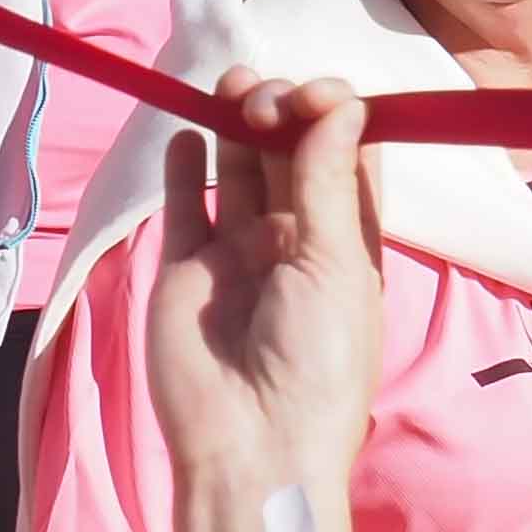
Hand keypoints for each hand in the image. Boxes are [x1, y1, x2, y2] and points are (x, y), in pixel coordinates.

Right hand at [144, 73, 380, 531]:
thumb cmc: (316, 360)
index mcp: (347, 244)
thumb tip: (341, 103)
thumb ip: (326, 181)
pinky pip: (186, 206)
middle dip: (283, 112)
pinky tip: (187, 132)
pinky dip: (185, 167)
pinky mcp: (184, 269)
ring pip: (239, 171)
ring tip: (231, 88)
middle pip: (291, 155)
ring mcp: (237, 254)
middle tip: (267, 97)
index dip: (337, 117)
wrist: (251, 442)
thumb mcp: (334, 263)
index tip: (321, 94)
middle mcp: (295, 242)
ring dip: (237, 125)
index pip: (347, 159)